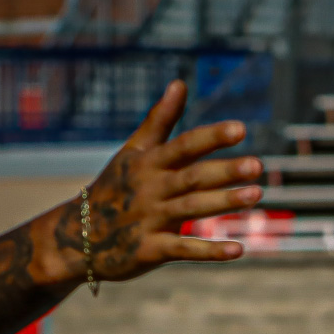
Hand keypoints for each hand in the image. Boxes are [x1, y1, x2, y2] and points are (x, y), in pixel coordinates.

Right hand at [40, 80, 262, 286]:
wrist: (76, 236)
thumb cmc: (114, 188)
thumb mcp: (133, 152)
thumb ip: (160, 120)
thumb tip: (180, 82)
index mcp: (147, 163)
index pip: (183, 146)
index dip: (210, 137)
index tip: (241, 128)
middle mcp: (150, 188)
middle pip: (191, 177)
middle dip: (224, 171)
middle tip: (258, 165)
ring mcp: (149, 219)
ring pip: (191, 209)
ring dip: (223, 202)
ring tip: (256, 194)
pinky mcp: (150, 250)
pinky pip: (183, 249)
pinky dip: (210, 251)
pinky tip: (239, 249)